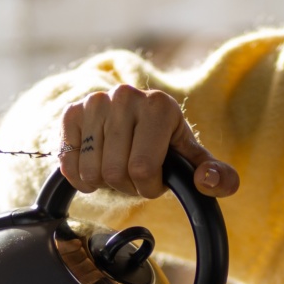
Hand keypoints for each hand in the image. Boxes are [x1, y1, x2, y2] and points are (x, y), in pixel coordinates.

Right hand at [59, 84, 239, 198]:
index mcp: (160, 106)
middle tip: (133, 176)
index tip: (154, 179)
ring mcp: (96, 101)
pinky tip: (93, 167)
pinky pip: (68, 163)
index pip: (143, 169)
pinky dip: (80, 177)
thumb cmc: (164, 145)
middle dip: (126, 187)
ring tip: (116, 167)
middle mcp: (126, 96)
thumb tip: (210, 182)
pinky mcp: (72, 111)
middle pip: (115, 172)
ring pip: (91, 171)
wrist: (133, 122)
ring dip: (103, 183)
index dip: (148, 187)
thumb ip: (215, 175)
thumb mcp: (191, 159)